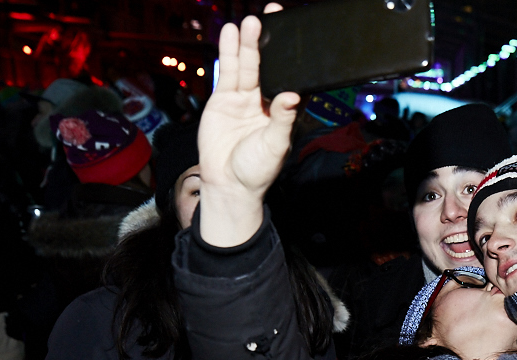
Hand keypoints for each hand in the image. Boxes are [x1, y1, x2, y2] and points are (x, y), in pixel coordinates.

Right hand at [197, 4, 297, 246]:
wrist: (228, 184)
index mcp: (282, 111)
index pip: (287, 78)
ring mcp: (243, 99)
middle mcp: (263, 102)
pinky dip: (229, 54)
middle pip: (267, 66)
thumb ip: (282, 119)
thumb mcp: (275, 145)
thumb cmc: (257, 170)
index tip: (293, 38)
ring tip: (250, 22)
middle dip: (267, 42)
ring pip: (246, 65)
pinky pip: (227, 73)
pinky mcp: (223, 100)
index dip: (289, 59)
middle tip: (270, 17)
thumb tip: (292, 96)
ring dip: (248, 44)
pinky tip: (231, 35)